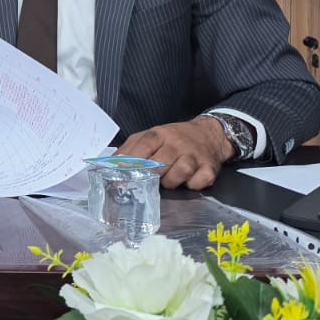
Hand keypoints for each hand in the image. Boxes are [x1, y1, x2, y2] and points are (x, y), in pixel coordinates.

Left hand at [117, 118, 232, 189]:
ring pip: (181, 171)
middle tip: (146, 181)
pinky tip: (188, 181)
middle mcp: (178, 143)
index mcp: (160, 134)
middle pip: (161, 162)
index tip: (120, 176)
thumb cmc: (174, 139)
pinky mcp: (209, 168)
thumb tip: (110, 164)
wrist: (209, 134)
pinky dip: (192, 185)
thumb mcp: (152, 136)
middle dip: (151, 175)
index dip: (131, 161)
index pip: (144, 144)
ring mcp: (195, 156)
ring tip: (168, 180)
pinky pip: (198, 182)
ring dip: (171, 181)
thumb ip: (131, 148)